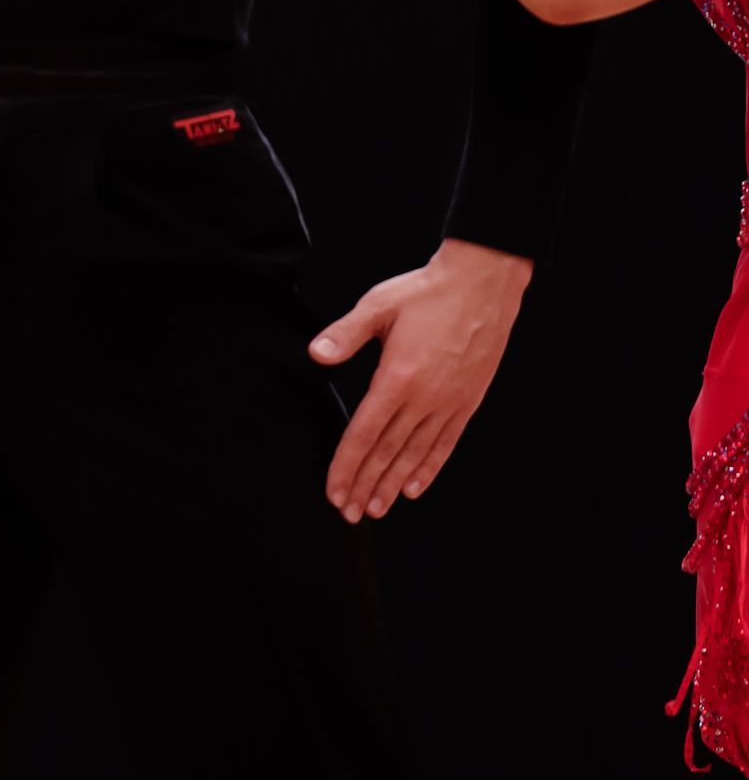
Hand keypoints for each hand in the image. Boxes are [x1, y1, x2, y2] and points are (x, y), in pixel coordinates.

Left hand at [307, 236, 532, 521]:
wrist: (482, 284)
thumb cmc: (426, 291)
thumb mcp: (379, 304)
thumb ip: (346, 333)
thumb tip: (315, 355)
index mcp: (398, 377)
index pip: (365, 432)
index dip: (347, 465)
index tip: (334, 491)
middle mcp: (424, 398)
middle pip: (388, 452)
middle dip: (366, 485)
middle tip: (349, 513)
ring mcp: (448, 403)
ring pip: (415, 454)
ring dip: (393, 484)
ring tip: (376, 509)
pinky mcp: (467, 402)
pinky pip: (445, 444)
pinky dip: (428, 469)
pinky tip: (414, 487)